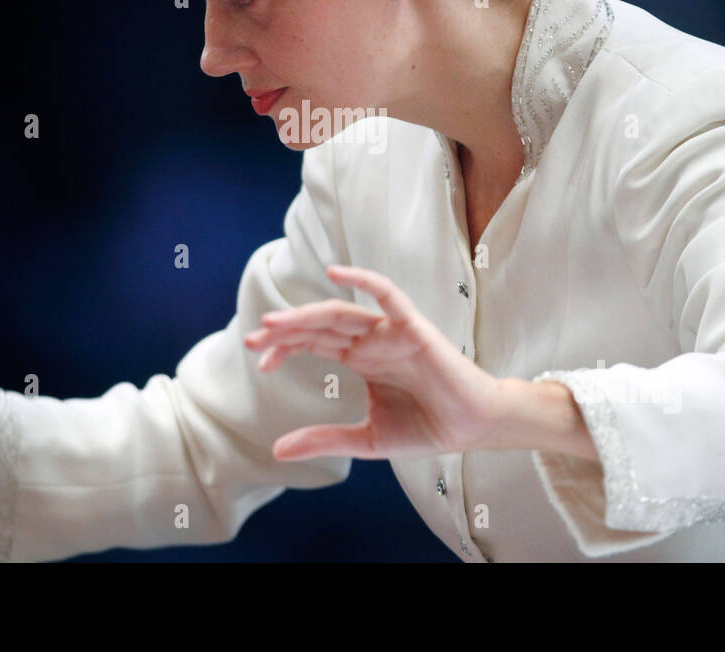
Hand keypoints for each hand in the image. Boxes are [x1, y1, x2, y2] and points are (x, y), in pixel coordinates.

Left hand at [244, 264, 504, 460]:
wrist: (472, 429)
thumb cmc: (426, 428)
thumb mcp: (365, 439)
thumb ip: (323, 439)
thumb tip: (276, 450)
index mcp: (360, 360)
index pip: (313, 343)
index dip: (284, 348)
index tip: (259, 362)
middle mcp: (371, 341)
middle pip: (320, 326)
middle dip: (285, 330)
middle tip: (252, 338)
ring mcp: (391, 332)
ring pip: (342, 314)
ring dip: (308, 314)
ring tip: (275, 323)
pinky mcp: (414, 328)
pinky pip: (389, 296)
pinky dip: (364, 280)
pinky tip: (337, 274)